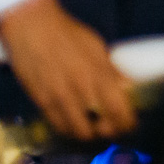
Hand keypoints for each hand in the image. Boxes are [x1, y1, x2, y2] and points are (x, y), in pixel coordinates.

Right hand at [0, 0, 135, 140]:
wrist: (32, 29)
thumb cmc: (68, 34)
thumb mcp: (97, 47)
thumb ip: (111, 69)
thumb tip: (127, 86)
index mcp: (98, 74)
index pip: (119, 110)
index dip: (128, 123)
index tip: (131, 123)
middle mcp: (81, 91)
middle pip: (100, 128)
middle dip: (110, 132)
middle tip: (112, 126)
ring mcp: (59, 99)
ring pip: (78, 133)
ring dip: (89, 134)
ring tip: (93, 127)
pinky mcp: (41, 103)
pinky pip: (58, 126)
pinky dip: (69, 129)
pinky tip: (74, 123)